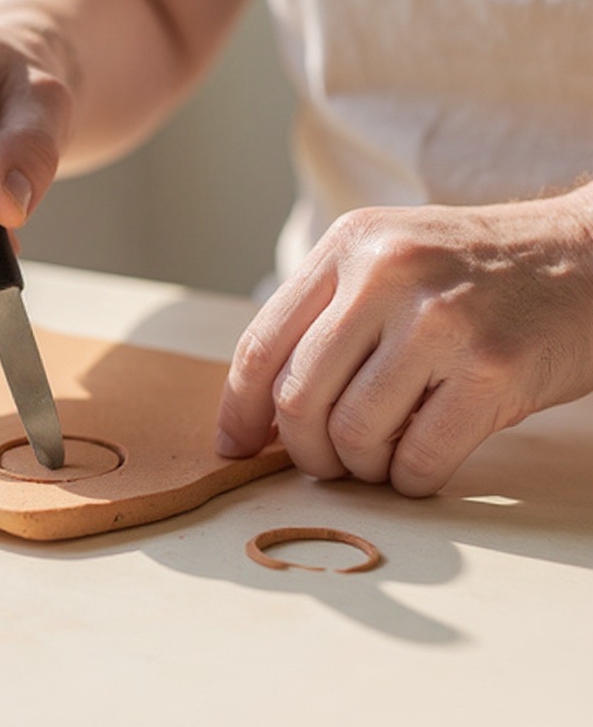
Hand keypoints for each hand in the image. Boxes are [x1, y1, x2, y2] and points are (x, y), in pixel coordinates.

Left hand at [216, 195, 592, 494]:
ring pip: (352, 435)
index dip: (239, 411)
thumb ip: (324, 321)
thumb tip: (259, 416)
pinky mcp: (492, 369)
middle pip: (297, 398)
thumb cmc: (477, 276)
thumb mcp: (388, 262)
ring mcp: (440, 320)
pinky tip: (422, 463)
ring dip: (361, 468)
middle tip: (327, 461)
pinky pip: (417, 458)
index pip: (260, 345)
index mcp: (348, 248)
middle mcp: (386, 274)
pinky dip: (410, 479)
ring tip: (384, 456)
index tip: (234, 448)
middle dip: (304, 451)